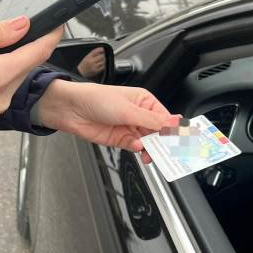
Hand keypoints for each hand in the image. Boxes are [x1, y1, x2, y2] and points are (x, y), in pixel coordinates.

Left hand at [36, 80, 177, 162]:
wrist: (71, 110)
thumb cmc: (96, 98)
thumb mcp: (127, 109)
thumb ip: (151, 120)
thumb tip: (174, 123)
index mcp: (144, 101)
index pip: (165, 118)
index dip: (173, 129)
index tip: (181, 139)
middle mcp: (138, 115)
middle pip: (158, 132)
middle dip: (164, 142)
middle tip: (171, 151)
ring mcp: (129, 128)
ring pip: (148, 142)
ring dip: (151, 149)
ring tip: (153, 153)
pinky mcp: (120, 139)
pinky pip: (135, 147)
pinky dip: (138, 149)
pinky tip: (138, 147)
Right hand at [76, 47, 105, 79]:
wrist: (81, 72)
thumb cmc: (84, 64)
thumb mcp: (87, 57)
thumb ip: (93, 53)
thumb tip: (101, 49)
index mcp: (88, 57)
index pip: (96, 51)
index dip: (100, 49)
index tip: (102, 49)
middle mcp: (91, 62)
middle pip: (101, 56)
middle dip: (103, 55)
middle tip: (102, 55)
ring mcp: (94, 67)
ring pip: (103, 61)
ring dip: (103, 60)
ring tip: (101, 60)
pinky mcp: (96, 71)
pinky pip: (103, 66)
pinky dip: (103, 65)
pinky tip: (101, 64)